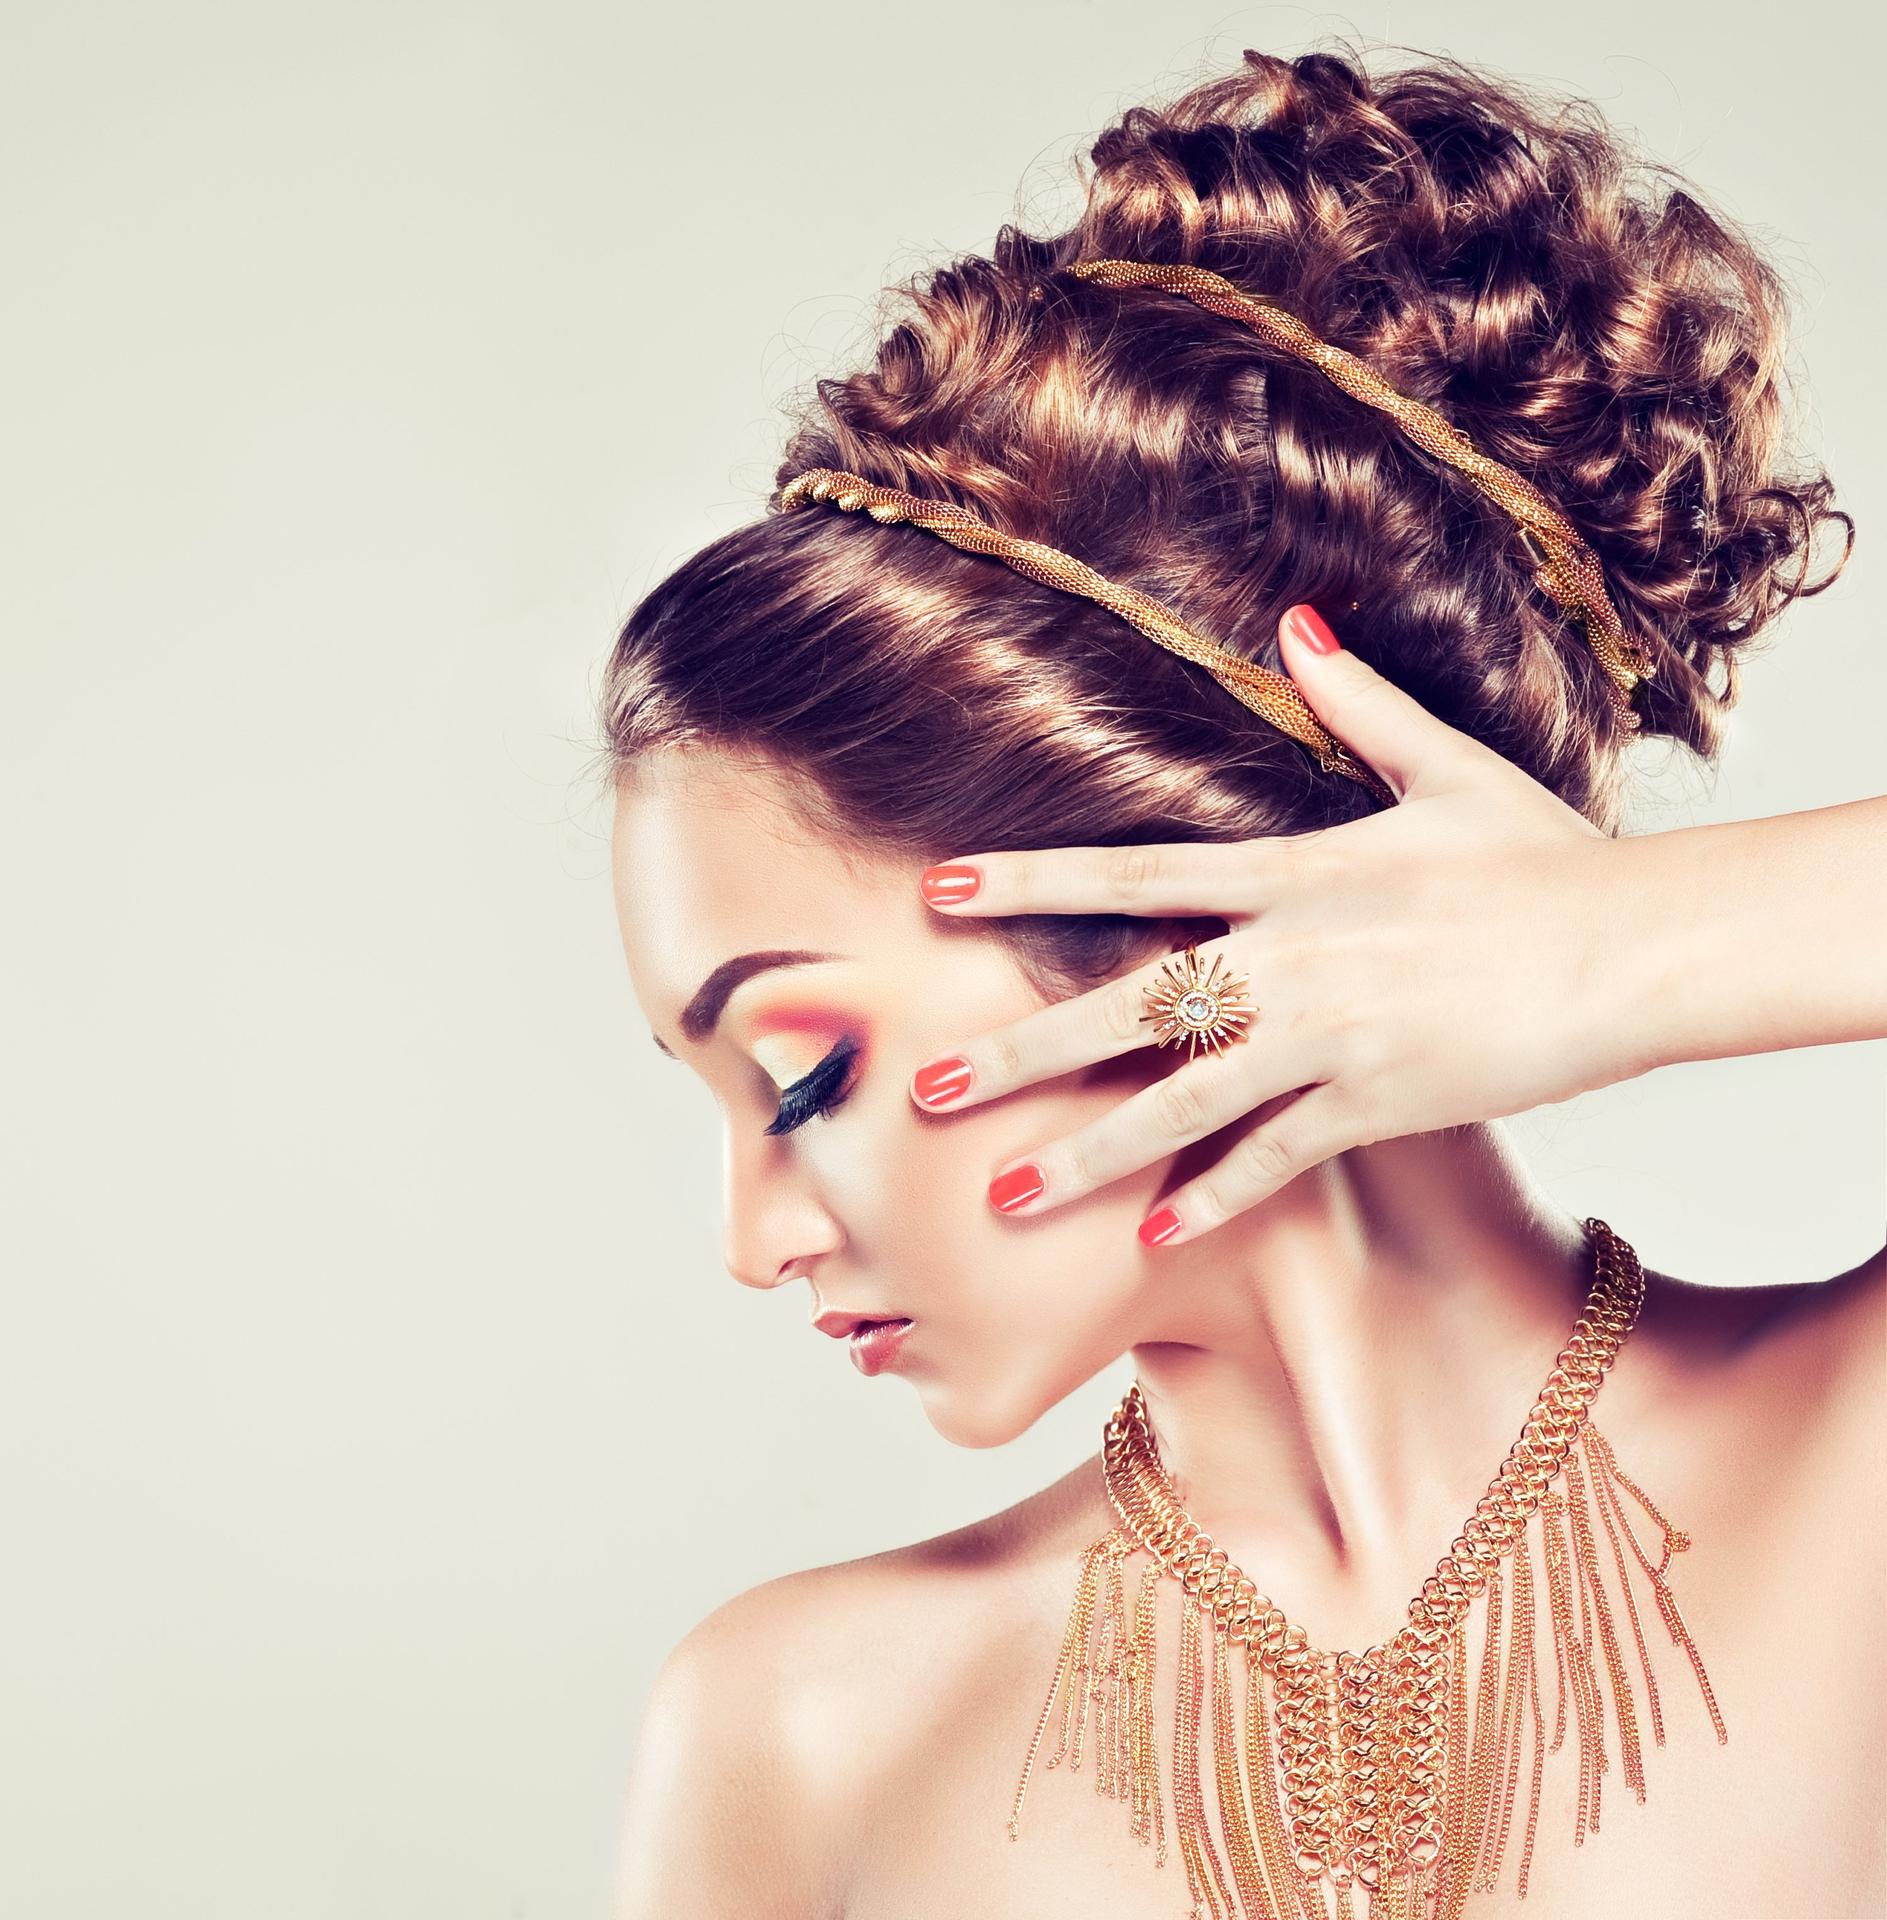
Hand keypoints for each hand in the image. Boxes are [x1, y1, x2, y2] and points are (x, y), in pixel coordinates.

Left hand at [906, 602, 1657, 1246]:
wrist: (1638, 946)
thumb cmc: (1542, 854)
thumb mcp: (1448, 766)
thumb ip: (1358, 705)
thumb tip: (1300, 624)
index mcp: (1296, 871)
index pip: (1134, 875)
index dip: (1032, 883)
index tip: (941, 892)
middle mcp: (1292, 957)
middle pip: (1130, 1006)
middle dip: (1022, 1050)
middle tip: (926, 1089)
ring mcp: (1331, 1037)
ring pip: (1184, 1102)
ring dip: (1090, 1152)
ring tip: (1004, 1197)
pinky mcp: (1380, 1104)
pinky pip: (1279, 1158)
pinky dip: (1217, 1196)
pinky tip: (1150, 1238)